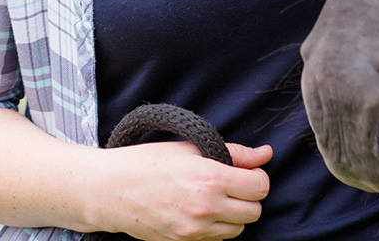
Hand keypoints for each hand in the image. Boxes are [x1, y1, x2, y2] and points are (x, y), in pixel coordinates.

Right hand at [91, 140, 272, 239]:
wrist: (112, 190)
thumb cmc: (150, 161)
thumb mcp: (193, 147)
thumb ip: (234, 153)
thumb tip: (266, 154)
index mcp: (211, 178)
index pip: (259, 187)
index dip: (257, 177)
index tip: (247, 171)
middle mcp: (206, 207)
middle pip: (253, 212)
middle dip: (249, 197)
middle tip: (235, 183)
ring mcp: (194, 229)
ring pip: (238, 230)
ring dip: (235, 214)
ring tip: (218, 197)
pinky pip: (217, 239)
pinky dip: (218, 227)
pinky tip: (204, 210)